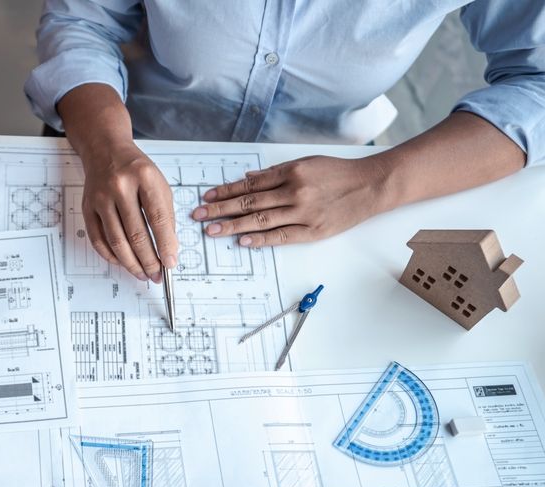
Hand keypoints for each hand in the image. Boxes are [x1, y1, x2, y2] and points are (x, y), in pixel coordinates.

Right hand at [80, 141, 178, 279]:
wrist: (106, 151)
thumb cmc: (136, 170)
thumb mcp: (159, 184)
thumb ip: (165, 215)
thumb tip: (168, 250)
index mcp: (144, 177)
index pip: (158, 218)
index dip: (166, 245)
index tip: (171, 263)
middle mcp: (120, 186)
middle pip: (136, 234)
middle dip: (149, 260)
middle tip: (156, 274)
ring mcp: (100, 198)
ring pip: (116, 241)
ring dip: (131, 263)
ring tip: (142, 273)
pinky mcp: (87, 208)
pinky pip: (98, 240)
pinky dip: (111, 256)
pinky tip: (123, 262)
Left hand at [191, 155, 389, 247]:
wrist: (371, 186)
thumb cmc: (338, 173)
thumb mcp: (306, 163)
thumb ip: (276, 172)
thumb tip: (248, 177)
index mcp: (290, 172)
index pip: (249, 184)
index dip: (224, 191)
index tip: (206, 198)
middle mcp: (294, 191)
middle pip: (249, 202)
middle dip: (220, 210)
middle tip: (198, 216)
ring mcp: (303, 213)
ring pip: (260, 220)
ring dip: (232, 226)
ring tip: (212, 230)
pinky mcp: (313, 231)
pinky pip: (281, 236)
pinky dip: (260, 239)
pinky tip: (242, 241)